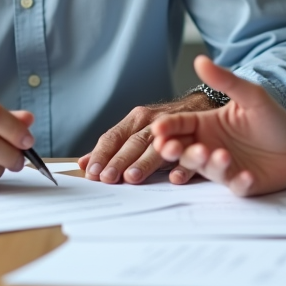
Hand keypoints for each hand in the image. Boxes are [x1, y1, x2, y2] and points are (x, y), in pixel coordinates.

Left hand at [78, 93, 215, 184]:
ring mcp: (177, 130)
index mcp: (137, 119)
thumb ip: (112, 147)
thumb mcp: (136, 130)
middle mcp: (155, 122)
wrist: (201, 107)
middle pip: (134, 142)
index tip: (92, 172)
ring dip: (145, 162)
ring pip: (159, 146)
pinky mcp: (198, 140)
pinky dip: (182, 166)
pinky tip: (173, 178)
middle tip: (108, 178)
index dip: (102, 154)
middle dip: (120, 160)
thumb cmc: (163, 125)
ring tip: (133, 177)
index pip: (114, 136)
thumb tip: (83, 163)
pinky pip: (190, 153)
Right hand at [152, 55, 285, 196]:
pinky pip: (235, 185)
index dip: (167, 128)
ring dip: (210, 163)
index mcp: (206, 124)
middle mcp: (209, 146)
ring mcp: (223, 167)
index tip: (159, 129)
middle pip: (183, 150)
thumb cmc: (270, 120)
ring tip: (221, 155)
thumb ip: (225, 80)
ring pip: (206, 169)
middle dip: (175, 151)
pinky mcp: (240, 183)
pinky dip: (238, 182)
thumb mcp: (251, 96)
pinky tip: (246, 175)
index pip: (179, 125)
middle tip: (172, 148)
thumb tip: (200, 59)